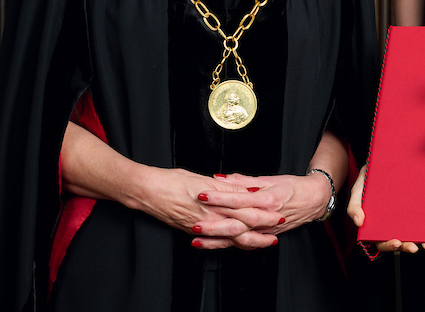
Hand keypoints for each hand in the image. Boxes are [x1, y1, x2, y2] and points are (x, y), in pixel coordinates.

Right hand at [132, 167, 272, 245]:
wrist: (146, 192)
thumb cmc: (171, 181)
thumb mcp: (201, 178)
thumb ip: (225, 186)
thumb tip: (246, 190)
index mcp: (213, 200)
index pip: (243, 206)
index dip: (262, 209)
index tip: (277, 208)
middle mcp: (209, 216)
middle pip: (241, 224)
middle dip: (261, 228)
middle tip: (278, 228)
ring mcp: (201, 226)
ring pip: (231, 237)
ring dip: (249, 240)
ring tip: (264, 241)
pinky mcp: (192, 231)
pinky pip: (215, 242)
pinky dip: (228, 244)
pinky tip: (237, 245)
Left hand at [189, 172, 324, 250]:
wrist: (314, 200)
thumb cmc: (292, 186)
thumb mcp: (269, 179)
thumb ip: (243, 180)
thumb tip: (220, 178)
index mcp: (266, 199)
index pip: (238, 199)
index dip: (219, 198)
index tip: (202, 195)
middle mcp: (266, 217)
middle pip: (236, 223)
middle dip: (213, 225)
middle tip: (193, 223)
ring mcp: (266, 230)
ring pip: (238, 238)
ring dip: (216, 240)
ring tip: (197, 240)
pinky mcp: (266, 236)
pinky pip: (245, 243)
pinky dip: (228, 246)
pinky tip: (213, 247)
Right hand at [346, 163, 424, 253]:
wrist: (383, 160)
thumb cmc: (368, 178)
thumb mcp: (358, 190)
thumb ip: (354, 206)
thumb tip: (359, 222)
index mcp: (375, 222)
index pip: (380, 240)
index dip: (388, 244)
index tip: (396, 242)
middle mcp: (390, 222)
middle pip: (398, 240)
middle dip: (406, 246)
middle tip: (413, 247)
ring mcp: (403, 215)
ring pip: (411, 233)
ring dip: (420, 241)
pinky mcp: (414, 207)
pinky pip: (421, 220)